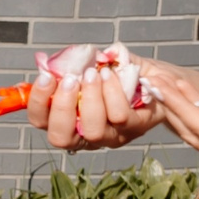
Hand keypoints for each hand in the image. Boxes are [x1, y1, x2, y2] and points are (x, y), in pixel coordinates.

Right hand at [29, 57, 166, 150]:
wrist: (161, 78)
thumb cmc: (122, 73)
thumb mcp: (93, 66)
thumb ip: (73, 65)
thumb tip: (49, 61)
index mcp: (67, 120)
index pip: (41, 122)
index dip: (38, 102)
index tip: (45, 77)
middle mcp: (86, 135)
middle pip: (61, 138)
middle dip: (62, 106)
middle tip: (71, 79)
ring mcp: (111, 136)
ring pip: (92, 130)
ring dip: (90, 98)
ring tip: (95, 73)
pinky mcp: (134, 129)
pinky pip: (119, 116)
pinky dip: (112, 92)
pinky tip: (111, 73)